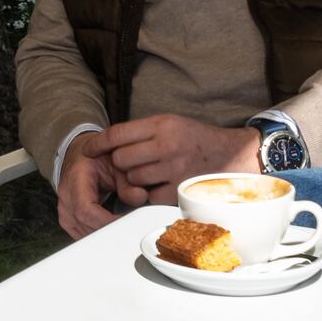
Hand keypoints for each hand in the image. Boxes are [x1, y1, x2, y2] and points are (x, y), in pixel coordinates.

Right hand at [57, 134, 130, 238]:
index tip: (127, 225)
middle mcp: (66, 198)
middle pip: (87, 227)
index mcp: (75, 180)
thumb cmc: (98, 158)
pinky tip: (114, 229)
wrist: (82, 157)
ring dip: (107, 235)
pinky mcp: (69, 222)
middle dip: (111, 232)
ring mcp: (65, 212)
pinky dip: (100, 236)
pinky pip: (84, 237)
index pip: (86, 211)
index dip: (107, 222)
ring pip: (86, 235)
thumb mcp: (116, 163)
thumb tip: (140, 197)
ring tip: (125, 227)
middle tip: (132, 229)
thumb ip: (128, 181)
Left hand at [96, 113, 261, 197]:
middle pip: (121, 159)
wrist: (234, 156)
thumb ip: (143, 131)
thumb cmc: (197, 139)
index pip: (118, 134)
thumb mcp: (171, 124)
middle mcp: (167, 145)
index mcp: (162, 124)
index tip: (88, 150)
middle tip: (130, 165)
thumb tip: (109, 142)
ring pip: (133, 179)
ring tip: (149, 175)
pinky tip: (158, 187)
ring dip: (134, 180)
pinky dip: (149, 195)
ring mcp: (174, 169)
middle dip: (120, 164)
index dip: (98, 143)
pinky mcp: (180, 190)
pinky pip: (149, 197)